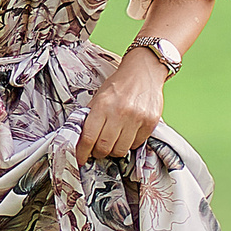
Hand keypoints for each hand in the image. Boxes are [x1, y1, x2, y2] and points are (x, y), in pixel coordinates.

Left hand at [76, 48, 166, 164]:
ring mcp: (137, 119)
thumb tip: (81, 139)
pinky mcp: (150, 123)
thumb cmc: (119, 85)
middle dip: (98, 153)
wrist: (144, 72)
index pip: (89, 137)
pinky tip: (127, 134)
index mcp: (103, 105)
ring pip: (120, 150)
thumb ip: (91, 116)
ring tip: (112, 142)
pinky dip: (129, 144)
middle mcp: (120, 112)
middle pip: (104, 147)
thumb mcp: (99, 96)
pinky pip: (136, 145)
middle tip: (97, 150)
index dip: (83, 152)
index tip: (81, 158)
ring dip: (114, 150)